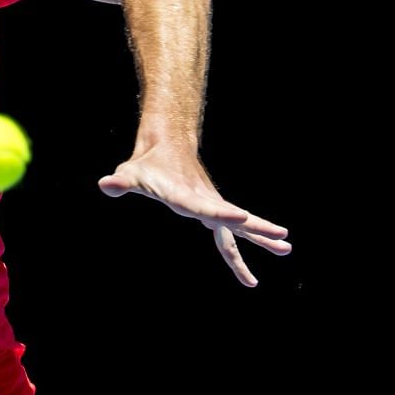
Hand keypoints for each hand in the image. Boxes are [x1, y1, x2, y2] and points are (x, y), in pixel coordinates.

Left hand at [98, 148, 290, 286]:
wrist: (167, 145)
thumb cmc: (146, 164)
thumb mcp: (131, 173)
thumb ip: (122, 182)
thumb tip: (106, 184)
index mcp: (186, 195)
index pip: (206, 208)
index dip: (222, 214)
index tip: (243, 218)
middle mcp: (204, 201)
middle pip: (233, 220)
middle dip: (257, 231)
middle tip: (283, 240)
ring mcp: (212, 205)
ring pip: (239, 227)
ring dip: (262, 238)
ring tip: (288, 249)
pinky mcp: (213, 208)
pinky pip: (231, 231)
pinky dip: (248, 242)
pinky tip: (270, 248)